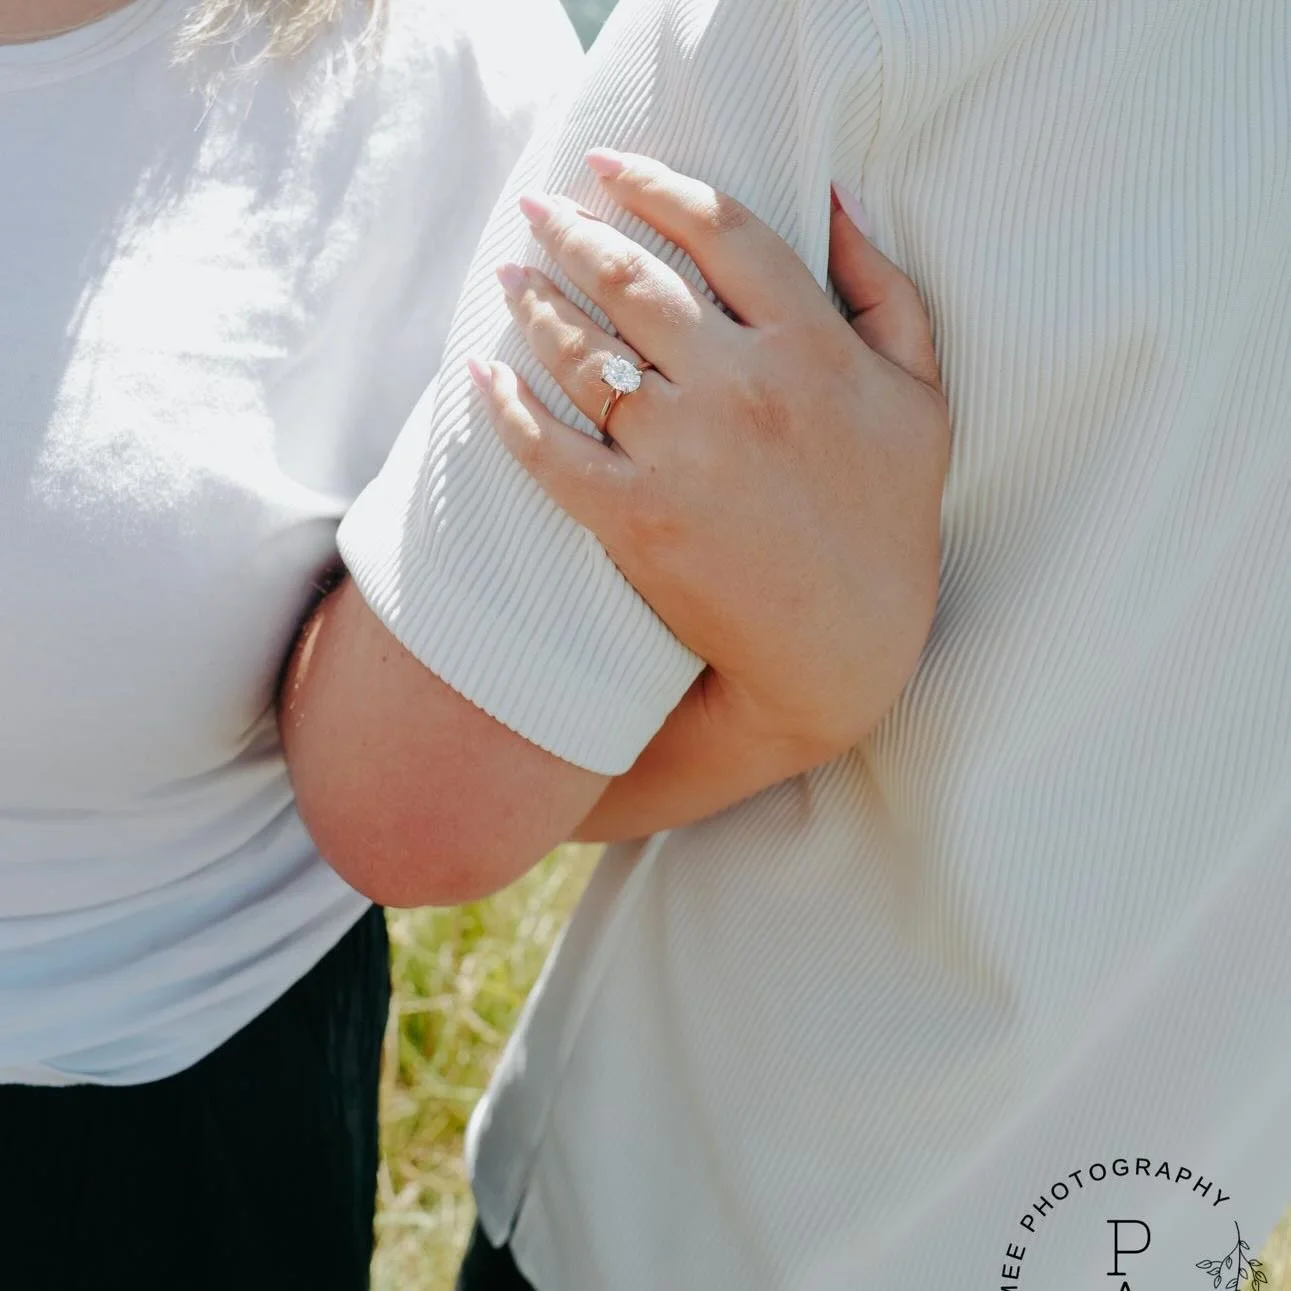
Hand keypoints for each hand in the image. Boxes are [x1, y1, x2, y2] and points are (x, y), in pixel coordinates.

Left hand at [467, 151, 948, 766]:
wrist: (844, 647)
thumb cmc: (887, 520)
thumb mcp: (921, 398)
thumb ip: (888, 291)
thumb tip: (838, 197)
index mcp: (812, 344)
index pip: (720, 229)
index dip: (654, 185)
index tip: (609, 167)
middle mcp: (742, 387)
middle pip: (635, 279)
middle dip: (573, 231)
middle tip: (537, 211)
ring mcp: (684, 454)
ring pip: (585, 352)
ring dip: (536, 303)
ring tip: (510, 278)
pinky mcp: (637, 519)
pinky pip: (551, 450)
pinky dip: (509, 409)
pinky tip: (485, 377)